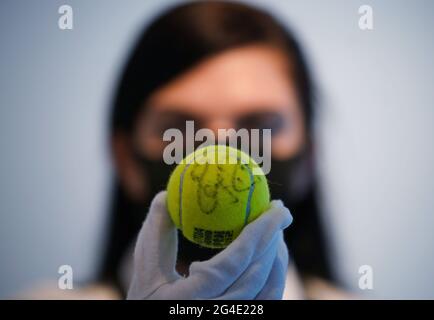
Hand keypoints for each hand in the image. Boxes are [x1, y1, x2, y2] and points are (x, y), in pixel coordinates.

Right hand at [127, 191, 291, 299]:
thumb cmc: (147, 302)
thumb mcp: (144, 271)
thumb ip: (155, 232)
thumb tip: (165, 194)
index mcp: (189, 299)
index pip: (232, 264)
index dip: (258, 233)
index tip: (273, 207)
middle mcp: (214, 313)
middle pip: (256, 276)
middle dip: (274, 239)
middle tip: (280, 210)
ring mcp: (231, 319)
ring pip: (268, 292)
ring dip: (277, 257)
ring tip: (277, 230)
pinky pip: (267, 301)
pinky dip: (274, 276)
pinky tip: (271, 256)